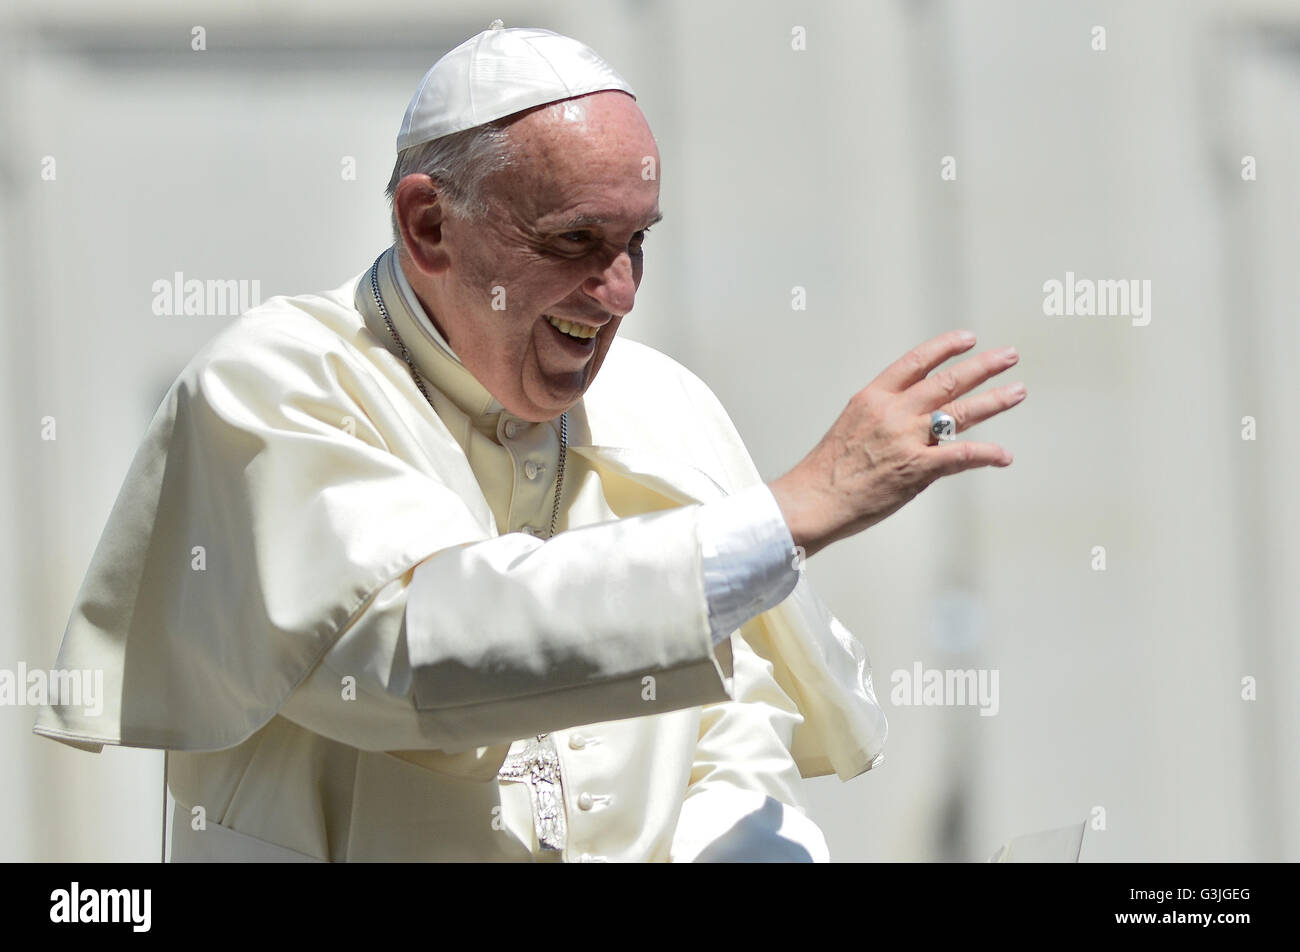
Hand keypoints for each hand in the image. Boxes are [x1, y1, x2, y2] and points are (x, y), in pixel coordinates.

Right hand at [768, 330, 1025, 558]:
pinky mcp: (917, 468)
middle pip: (947, 381)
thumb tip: (914, 423)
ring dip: (994, 400)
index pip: (916, 362)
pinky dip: (987, 454)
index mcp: (873, 397)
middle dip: (982, 366)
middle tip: (1008, 356)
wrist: (813, 499)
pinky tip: (1004, 455)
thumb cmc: (827, 471)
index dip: (945, 347)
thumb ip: (883, 418)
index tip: (968, 338)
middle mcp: (893, 412)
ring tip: (1017, 391)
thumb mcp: (851, 427)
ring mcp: (906, 439)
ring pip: (961, 412)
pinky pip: (961, 456)